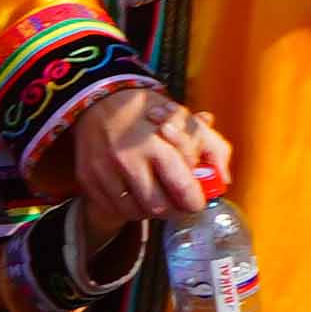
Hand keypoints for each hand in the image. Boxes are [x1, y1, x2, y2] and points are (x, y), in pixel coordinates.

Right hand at [60, 83, 233, 232]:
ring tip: (155, 196)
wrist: (100, 99)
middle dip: (173, 209)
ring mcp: (103, 170)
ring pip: (134, 212)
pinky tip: (133, 193)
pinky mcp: (87, 178)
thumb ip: (214, 147)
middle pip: (158, 207)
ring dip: (148, 210)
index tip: (197, 201)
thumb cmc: (149, 112)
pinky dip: (126, 207)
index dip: (194, 202)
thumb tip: (223, 180)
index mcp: (157, 143)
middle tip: (177, 203)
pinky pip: (111, 208)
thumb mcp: (187, 121)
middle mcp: (127, 159)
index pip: (182, 188)